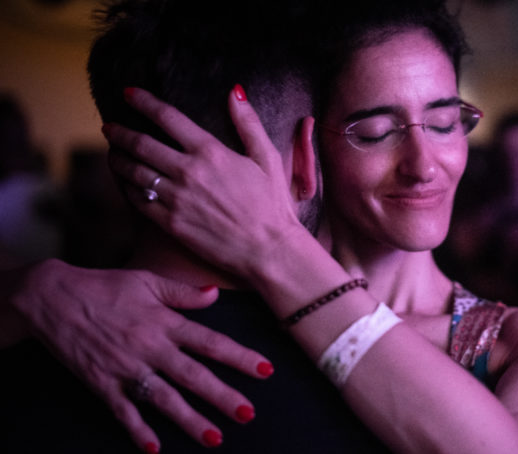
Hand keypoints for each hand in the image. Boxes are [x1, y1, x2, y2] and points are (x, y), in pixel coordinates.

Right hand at [9, 258, 273, 451]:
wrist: (53, 297)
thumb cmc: (105, 286)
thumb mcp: (147, 281)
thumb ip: (183, 292)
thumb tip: (214, 295)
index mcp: (164, 322)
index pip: (210, 342)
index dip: (239, 356)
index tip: (264, 370)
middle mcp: (150, 347)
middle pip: (193, 376)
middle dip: (222, 396)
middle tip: (248, 414)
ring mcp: (126, 368)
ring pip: (164, 399)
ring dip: (190, 420)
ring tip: (215, 438)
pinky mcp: (101, 383)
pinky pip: (123, 411)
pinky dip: (138, 430)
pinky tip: (154, 448)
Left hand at [102, 86, 305, 281]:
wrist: (268, 250)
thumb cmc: (273, 204)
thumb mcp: (268, 158)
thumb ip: (249, 123)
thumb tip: (235, 92)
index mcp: (211, 152)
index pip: (168, 117)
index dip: (144, 101)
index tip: (128, 93)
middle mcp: (188, 172)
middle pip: (141, 144)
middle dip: (120, 132)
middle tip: (109, 126)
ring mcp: (176, 199)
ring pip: (133, 172)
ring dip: (118, 158)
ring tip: (112, 152)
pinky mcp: (170, 223)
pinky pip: (137, 201)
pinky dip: (126, 188)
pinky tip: (125, 183)